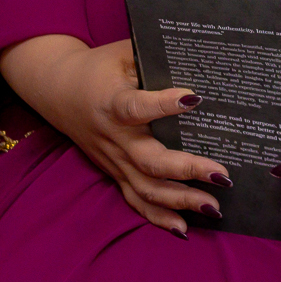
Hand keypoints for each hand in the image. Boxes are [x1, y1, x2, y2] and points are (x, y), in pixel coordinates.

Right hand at [0, 34, 224, 235]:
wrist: (58, 91)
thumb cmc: (100, 67)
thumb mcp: (124, 52)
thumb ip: (155, 55)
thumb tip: (198, 53)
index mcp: (113, 103)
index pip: (137, 106)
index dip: (163, 104)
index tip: (195, 98)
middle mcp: (114, 138)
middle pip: (148, 161)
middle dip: (186, 170)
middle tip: (222, 174)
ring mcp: (113, 160)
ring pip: (145, 188)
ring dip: (179, 200)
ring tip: (213, 207)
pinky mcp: (114, 173)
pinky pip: (134, 200)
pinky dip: (157, 218)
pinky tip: (184, 229)